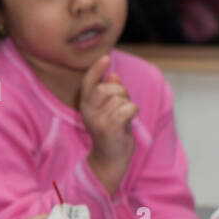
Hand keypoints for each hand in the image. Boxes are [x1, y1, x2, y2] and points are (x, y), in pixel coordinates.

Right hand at [80, 55, 136, 192]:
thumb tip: (113, 75)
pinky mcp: (108, 128)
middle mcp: (88, 111)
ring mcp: (97, 120)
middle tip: (123, 107)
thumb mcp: (110, 110)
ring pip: (120, 98)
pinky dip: (133, 112)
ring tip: (124, 118)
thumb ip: (111, 93)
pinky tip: (129, 121)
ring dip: (128, 105)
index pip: (88, 82)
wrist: (110, 160)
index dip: (96, 69)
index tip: (105, 58)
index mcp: (86, 105)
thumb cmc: (112, 132)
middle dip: (122, 92)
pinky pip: (127, 108)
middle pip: (110, 87)